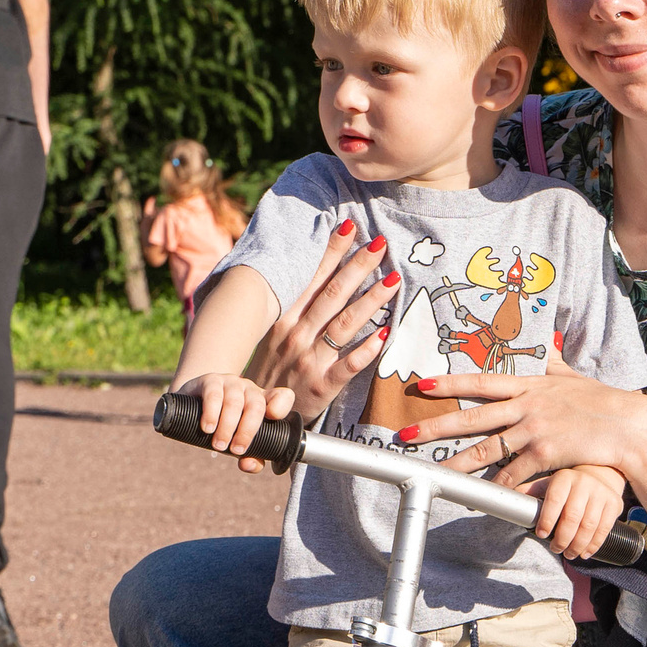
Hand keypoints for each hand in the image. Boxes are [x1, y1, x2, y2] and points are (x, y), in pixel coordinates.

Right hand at [175, 372, 295, 473]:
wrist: (193, 403)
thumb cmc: (225, 424)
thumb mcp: (239, 439)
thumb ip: (251, 455)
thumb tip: (249, 465)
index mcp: (264, 402)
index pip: (283, 397)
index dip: (281, 406)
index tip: (273, 419)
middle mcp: (250, 390)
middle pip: (256, 406)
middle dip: (247, 431)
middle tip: (236, 451)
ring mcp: (231, 383)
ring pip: (234, 402)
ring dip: (227, 427)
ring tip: (219, 446)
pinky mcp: (210, 381)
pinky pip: (213, 395)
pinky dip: (211, 414)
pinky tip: (208, 428)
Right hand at [244, 219, 397, 447]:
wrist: (253, 419)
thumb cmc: (268, 373)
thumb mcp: (271, 336)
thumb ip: (294, 309)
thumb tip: (313, 276)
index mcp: (283, 319)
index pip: (311, 279)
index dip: (331, 252)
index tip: (350, 227)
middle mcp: (295, 335)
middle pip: (332, 295)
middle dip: (357, 266)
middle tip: (380, 244)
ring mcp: (308, 360)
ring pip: (344, 324)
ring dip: (371, 300)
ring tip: (393, 279)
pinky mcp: (321, 386)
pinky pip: (348, 366)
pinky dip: (366, 350)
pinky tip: (386, 334)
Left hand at [394, 350, 646, 489]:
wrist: (630, 425)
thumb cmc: (604, 402)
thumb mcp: (574, 377)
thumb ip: (554, 364)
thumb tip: (548, 346)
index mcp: (530, 386)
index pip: (481, 382)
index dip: (450, 383)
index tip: (423, 384)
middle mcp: (527, 406)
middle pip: (472, 417)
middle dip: (436, 425)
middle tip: (405, 433)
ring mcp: (535, 430)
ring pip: (486, 448)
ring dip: (456, 462)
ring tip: (433, 472)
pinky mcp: (546, 454)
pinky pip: (514, 473)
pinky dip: (497, 486)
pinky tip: (482, 495)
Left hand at [528, 464, 627, 560]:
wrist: (600, 474)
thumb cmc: (568, 484)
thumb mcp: (549, 483)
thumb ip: (531, 492)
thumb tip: (506, 498)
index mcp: (564, 478)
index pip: (555, 499)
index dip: (547, 519)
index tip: (541, 534)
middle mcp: (584, 483)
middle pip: (573, 517)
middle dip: (562, 538)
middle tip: (556, 548)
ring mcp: (601, 493)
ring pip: (589, 526)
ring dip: (577, 545)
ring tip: (569, 554)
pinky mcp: (614, 504)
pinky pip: (604, 529)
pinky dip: (593, 545)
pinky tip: (584, 553)